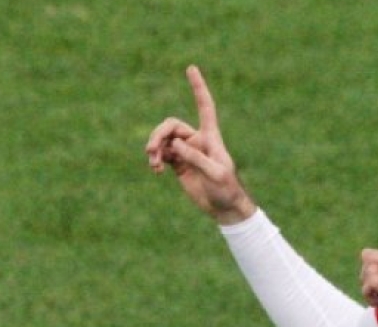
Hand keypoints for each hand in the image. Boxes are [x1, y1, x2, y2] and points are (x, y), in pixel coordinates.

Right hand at [145, 65, 255, 224]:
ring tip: (153, 164)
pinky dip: (155, 159)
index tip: (191, 68)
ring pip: (163, 140)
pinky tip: (156, 170)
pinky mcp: (178, 164)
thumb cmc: (226, 189)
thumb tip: (175, 145)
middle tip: (151, 150)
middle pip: (171, 126)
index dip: (198, 88)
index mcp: (210, 137)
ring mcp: (186, 151)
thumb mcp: (215, 173)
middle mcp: (196, 140)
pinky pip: (161, 154)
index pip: (205, 106)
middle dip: (158, 134)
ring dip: (154, 148)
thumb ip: (196, 158)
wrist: (224, 207)